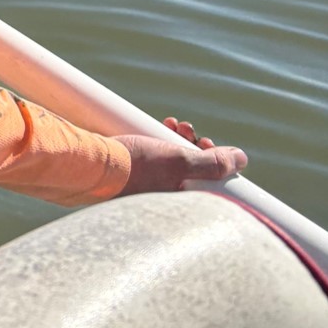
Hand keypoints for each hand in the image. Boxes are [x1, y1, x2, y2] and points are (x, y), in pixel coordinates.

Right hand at [116, 116, 247, 194]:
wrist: (86, 167)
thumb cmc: (133, 166)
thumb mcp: (179, 161)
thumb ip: (212, 163)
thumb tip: (241, 159)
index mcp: (180, 203)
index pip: (210, 183)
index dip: (213, 158)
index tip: (204, 142)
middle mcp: (166, 201)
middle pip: (191, 172)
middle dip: (191, 146)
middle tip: (183, 128)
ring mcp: (147, 192)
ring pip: (171, 166)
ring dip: (174, 142)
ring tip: (168, 124)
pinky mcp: (129, 183)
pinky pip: (152, 165)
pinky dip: (156, 148)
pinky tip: (150, 132)